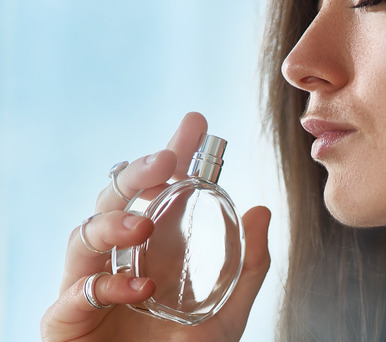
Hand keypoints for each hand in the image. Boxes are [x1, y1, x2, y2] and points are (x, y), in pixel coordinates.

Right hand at [41, 112, 271, 341]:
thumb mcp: (230, 310)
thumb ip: (249, 265)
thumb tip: (261, 210)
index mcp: (156, 248)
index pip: (158, 191)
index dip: (173, 155)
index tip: (195, 123)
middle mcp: (120, 259)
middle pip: (115, 199)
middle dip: (137, 172)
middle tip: (166, 160)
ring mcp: (89, 287)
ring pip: (82, 235)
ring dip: (112, 222)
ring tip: (143, 225)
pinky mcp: (66, 320)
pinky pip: (74, 293)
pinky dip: (105, 286)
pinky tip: (140, 286)